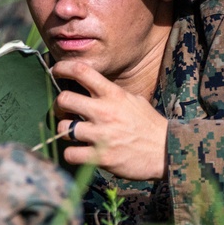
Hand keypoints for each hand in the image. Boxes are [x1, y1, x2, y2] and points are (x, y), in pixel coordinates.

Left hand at [52, 60, 167, 180]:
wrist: (167, 151)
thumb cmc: (149, 125)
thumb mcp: (134, 100)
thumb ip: (112, 93)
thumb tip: (92, 86)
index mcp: (113, 94)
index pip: (81, 71)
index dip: (63, 68)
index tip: (56, 71)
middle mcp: (104, 111)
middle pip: (64, 99)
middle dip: (58, 106)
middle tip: (63, 111)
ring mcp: (101, 135)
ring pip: (63, 128)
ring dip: (64, 132)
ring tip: (73, 134)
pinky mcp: (100, 157)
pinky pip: (70, 153)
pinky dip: (71, 154)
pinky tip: (79, 152)